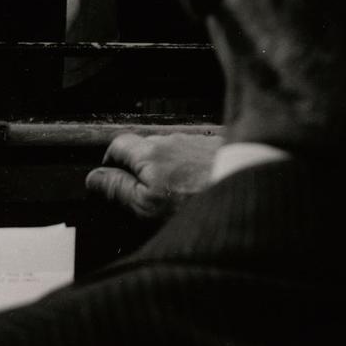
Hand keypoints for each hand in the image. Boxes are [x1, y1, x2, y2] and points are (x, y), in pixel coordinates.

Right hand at [85, 130, 217, 219]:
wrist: (252, 188)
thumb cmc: (201, 200)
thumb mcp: (147, 206)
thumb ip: (118, 190)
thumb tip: (94, 179)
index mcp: (149, 152)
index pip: (117, 145)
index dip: (110, 163)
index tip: (110, 179)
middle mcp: (171, 139)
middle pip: (144, 147)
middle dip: (140, 168)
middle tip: (144, 195)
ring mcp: (195, 141)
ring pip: (171, 152)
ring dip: (168, 169)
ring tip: (175, 197)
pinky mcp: (217, 147)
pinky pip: (195, 156)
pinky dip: (192, 170)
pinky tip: (200, 190)